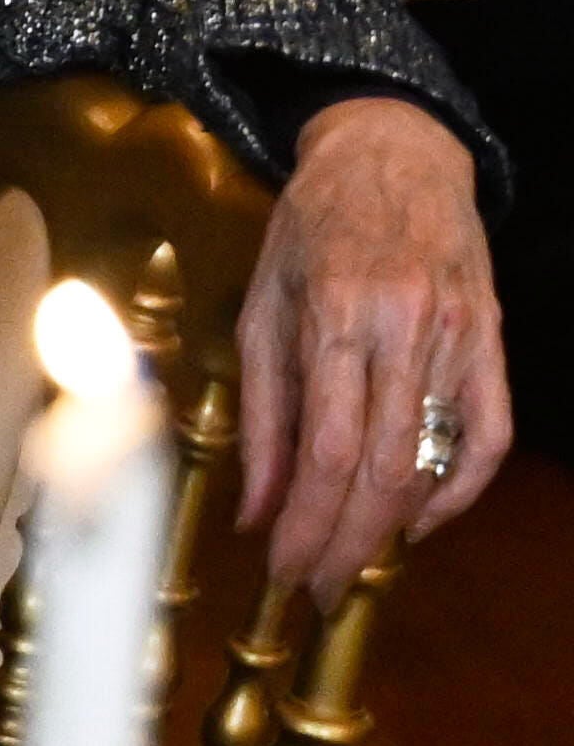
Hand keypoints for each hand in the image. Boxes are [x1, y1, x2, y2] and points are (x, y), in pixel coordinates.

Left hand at [224, 92, 501, 596]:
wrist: (394, 156)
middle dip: (348, 543)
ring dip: (393, 528)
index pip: (329, 451)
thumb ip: (259, 413)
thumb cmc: (311, 230)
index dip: (309, 524)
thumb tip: (254, 510)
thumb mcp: (260, 308)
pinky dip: (457, 492)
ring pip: (434, 461)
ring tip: (353, 563)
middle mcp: (406, 329)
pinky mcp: (492, 342)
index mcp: (338, 316)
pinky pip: (489, 437)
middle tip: (316, 588)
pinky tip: (417, 520)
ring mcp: (459, 337)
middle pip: (385, 470)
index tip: (282, 570)